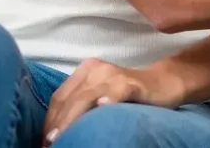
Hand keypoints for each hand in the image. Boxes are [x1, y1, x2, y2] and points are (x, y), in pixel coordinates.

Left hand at [42, 58, 183, 144]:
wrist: (165, 84)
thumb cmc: (128, 97)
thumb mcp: (99, 98)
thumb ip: (81, 107)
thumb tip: (56, 133)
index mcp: (85, 71)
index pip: (59, 98)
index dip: (49, 121)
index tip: (45, 142)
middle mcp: (97, 69)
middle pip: (70, 98)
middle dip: (58, 124)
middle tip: (50, 146)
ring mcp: (114, 74)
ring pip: (87, 97)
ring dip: (72, 119)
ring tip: (62, 138)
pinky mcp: (133, 83)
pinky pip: (118, 90)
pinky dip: (109, 99)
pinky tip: (102, 107)